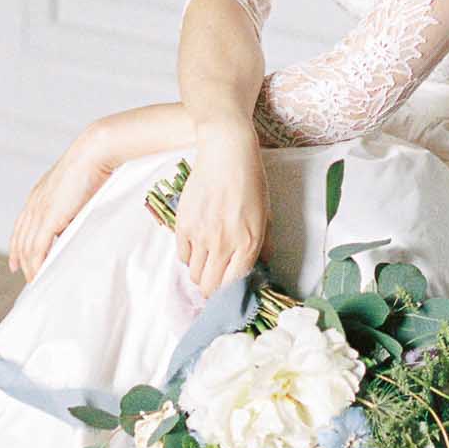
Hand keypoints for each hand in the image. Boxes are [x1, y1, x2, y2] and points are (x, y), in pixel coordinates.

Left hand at [7, 128, 118, 282]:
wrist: (94, 153)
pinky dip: (36, 263)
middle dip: (22, 260)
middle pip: (20, 240)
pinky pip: (37, 248)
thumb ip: (71, 210)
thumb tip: (74, 227)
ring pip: (26, 247)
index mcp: (39, 195)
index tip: (15, 262)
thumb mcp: (77, 191)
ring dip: (30, 266)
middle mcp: (34, 203)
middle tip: (28, 278)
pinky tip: (39, 273)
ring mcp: (39, 210)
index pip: (21, 226)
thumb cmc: (93, 168)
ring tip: (36, 281)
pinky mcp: (48, 217)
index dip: (17, 246)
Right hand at [174, 117, 271, 296]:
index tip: (230, 292)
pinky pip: (182, 256)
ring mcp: (201, 236)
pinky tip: (198, 247)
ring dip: (201, 274)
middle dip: (214, 291)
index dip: (231, 294)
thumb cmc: (250, 181)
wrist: (226, 153)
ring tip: (208, 264)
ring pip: (195, 275)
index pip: (234, 286)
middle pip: (211, 287)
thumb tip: (260, 265)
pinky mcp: (183, 225)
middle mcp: (223, 244)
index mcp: (248, 243)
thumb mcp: (266, 214)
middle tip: (217, 282)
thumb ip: (263, 244)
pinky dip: (189, 257)